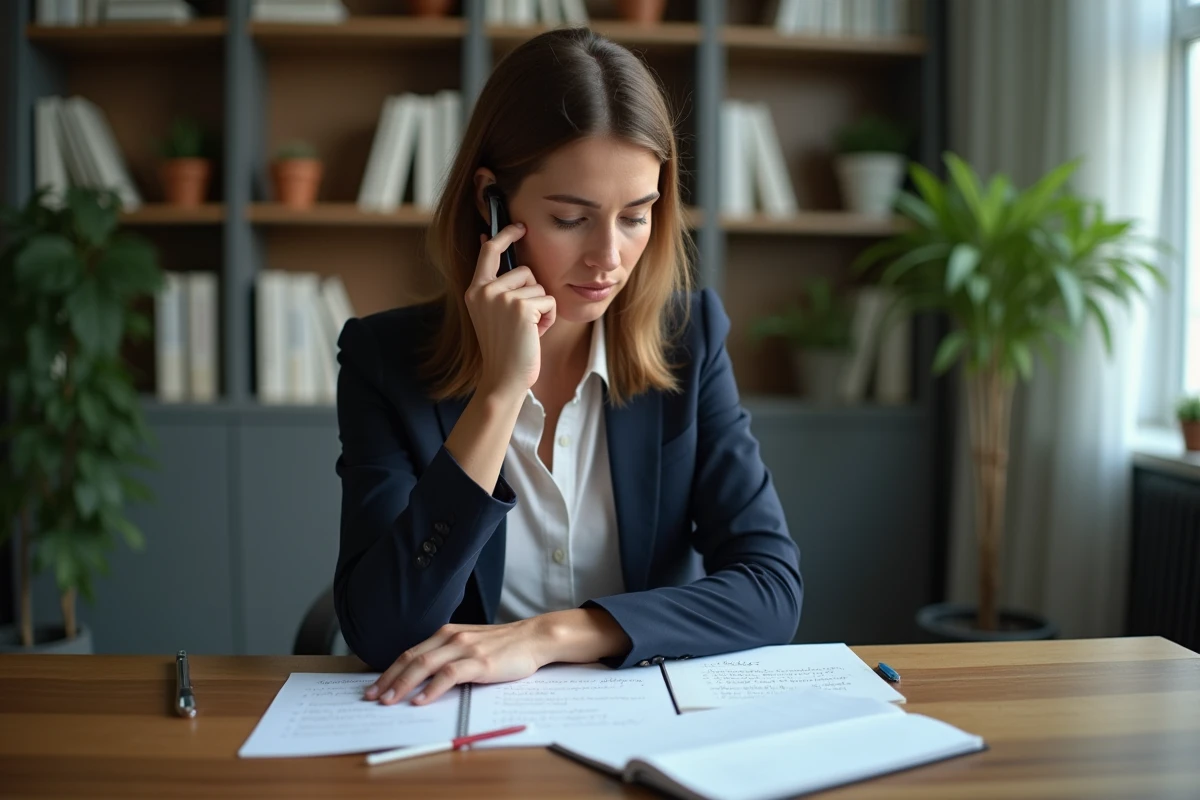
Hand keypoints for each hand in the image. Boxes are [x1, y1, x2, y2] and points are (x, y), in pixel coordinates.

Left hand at [363, 619, 548, 705]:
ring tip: (389, 701)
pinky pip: (450, 675)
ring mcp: (465, 648)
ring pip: (425, 665)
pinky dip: (432, 688)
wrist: (534, 638)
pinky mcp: (480, 661)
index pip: (410, 653)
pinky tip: (421, 700)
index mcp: (447, 634)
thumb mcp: (470, 645)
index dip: (389, 671)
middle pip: (411, 659)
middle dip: (388, 679)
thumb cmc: (504, 646)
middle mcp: (451, 638)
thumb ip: (449, 656)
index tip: (374, 687)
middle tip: (372, 697)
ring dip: (403, 684)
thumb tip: (424, 680)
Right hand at [465, 223, 555, 398]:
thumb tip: (495, 249)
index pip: (489, 251)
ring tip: (527, 329)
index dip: (505, 234)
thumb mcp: (496, 312)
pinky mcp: (520, 307)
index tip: (520, 226)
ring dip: (540, 307)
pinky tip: (535, 334)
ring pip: (539, 286)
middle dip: (532, 292)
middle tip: (522, 321)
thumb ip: (499, 286)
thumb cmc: (506, 347)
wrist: (504, 378)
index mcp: (475, 291)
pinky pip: (548, 300)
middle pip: (524, 270)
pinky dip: (548, 317)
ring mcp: (501, 298)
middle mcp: (484, 291)